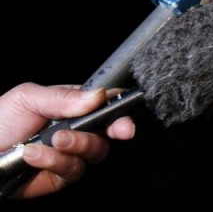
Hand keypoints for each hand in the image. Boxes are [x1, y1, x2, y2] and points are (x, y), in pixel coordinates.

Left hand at [0, 83, 135, 199]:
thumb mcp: (27, 98)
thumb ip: (62, 97)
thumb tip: (98, 95)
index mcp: (73, 106)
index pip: (106, 103)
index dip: (121, 108)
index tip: (125, 114)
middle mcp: (77, 129)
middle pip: (110, 130)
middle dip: (115, 129)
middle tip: (115, 130)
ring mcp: (70, 154)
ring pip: (95, 151)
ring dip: (77, 145)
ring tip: (52, 140)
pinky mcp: (59, 176)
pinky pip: (72, 170)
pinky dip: (55, 161)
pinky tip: (33, 154)